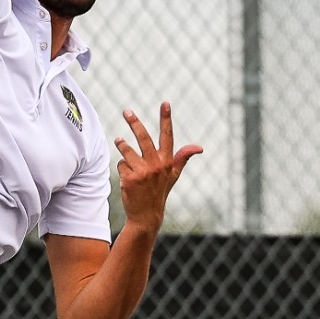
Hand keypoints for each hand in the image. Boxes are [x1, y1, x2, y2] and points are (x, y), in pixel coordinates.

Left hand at [114, 102, 201, 233]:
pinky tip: (127, 177)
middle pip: (144, 138)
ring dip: (122, 145)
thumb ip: (182, 158)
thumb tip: (199, 147)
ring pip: (127, 150)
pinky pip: (121, 163)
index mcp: (167, 162)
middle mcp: (156, 165)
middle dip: (135, 122)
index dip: (166, 119)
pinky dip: (122, 167)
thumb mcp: (173, 175)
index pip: (168, 136)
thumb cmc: (159, 192)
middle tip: (127, 111)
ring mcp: (143, 172)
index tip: (165, 103)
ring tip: (120, 141)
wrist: (146, 216)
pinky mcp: (130, 179)